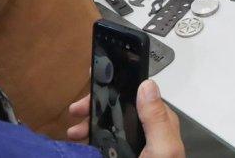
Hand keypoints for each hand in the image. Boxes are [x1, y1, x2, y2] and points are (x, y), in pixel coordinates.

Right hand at [67, 80, 184, 156]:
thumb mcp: (162, 148)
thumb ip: (156, 119)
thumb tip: (147, 84)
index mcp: (159, 123)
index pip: (136, 95)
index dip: (113, 88)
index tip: (91, 85)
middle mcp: (147, 132)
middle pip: (118, 110)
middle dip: (95, 108)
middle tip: (74, 112)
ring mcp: (134, 147)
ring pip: (109, 127)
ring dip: (89, 125)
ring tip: (72, 132)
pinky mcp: (123, 156)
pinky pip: (104, 145)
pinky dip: (90, 142)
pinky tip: (78, 144)